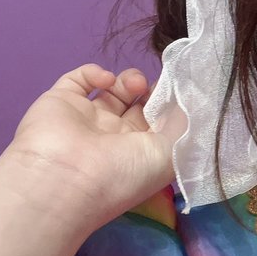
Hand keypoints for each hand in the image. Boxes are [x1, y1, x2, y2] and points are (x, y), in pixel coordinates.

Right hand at [9, 63, 174, 227]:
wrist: (64, 182)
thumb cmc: (124, 173)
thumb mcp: (171, 154)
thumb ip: (185, 124)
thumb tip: (194, 100)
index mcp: (141, 153)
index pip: (160, 122)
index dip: (171, 105)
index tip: (179, 91)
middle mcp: (115, 137)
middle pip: (139, 103)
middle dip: (152, 91)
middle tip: (157, 87)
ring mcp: (88, 119)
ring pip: (113, 89)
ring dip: (129, 80)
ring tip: (134, 86)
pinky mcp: (62, 101)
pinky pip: (79, 79)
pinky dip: (94, 73)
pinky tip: (105, 81)